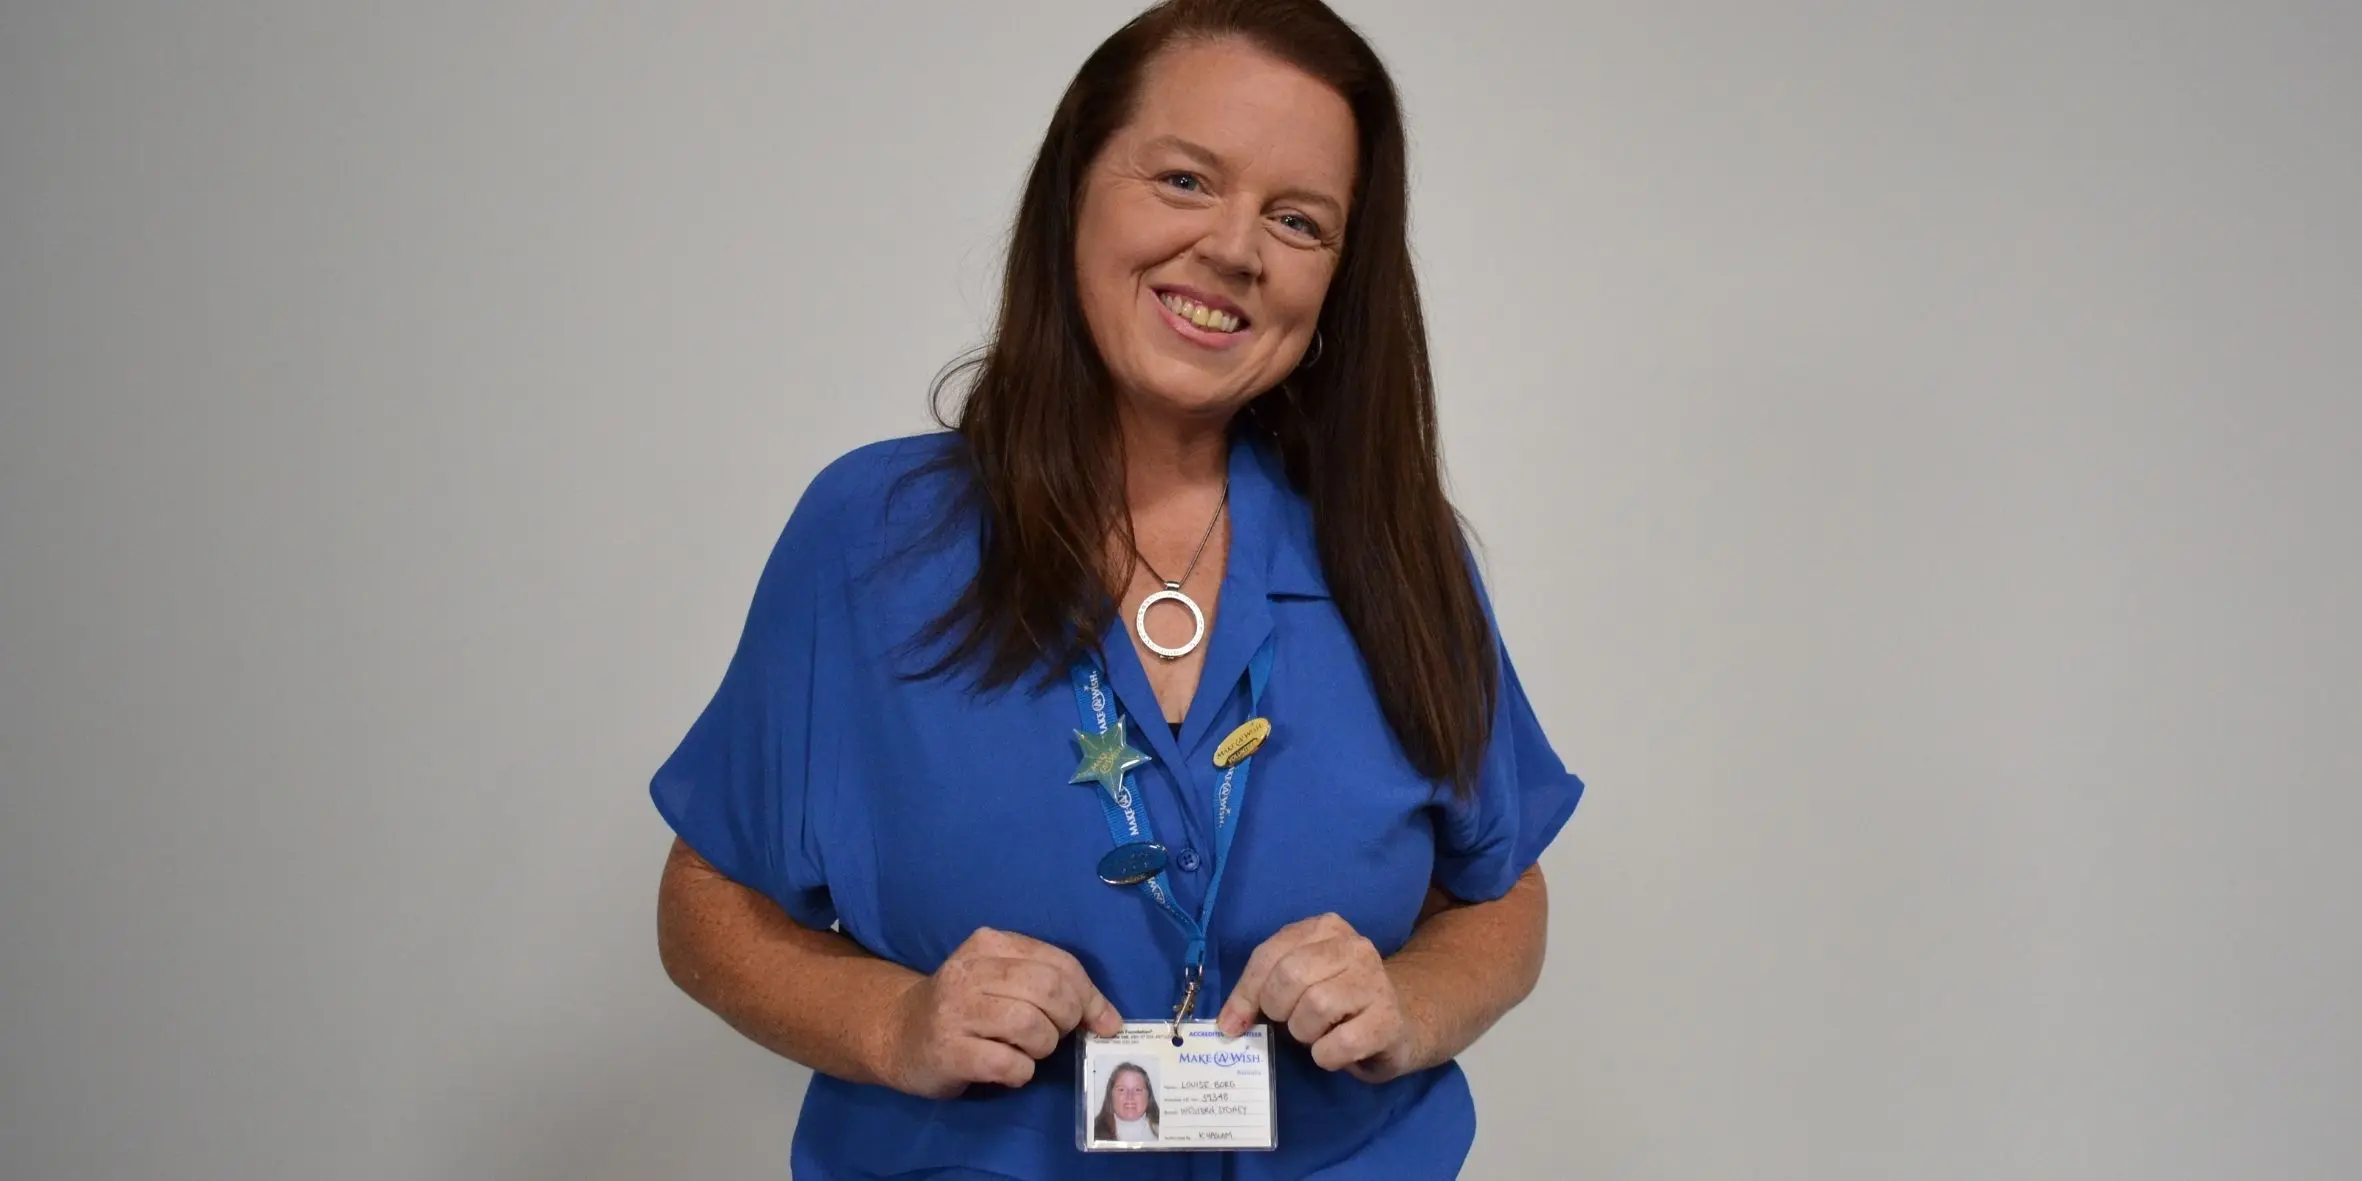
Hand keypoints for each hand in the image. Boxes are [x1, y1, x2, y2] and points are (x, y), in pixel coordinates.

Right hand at [880, 927, 1122, 1098]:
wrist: (897, 1033)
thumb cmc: (964, 1007)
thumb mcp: (1003, 980)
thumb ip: (1052, 987)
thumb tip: (1111, 1020)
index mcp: (989, 944)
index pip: (1061, 964)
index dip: (1091, 996)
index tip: (1102, 1022)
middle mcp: (970, 971)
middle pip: (1051, 991)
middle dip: (1067, 1021)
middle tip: (1055, 1036)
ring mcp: (956, 1010)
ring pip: (1032, 1025)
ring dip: (1043, 1047)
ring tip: (1027, 1052)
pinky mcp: (948, 1050)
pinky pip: (1009, 1063)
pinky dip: (1021, 1072)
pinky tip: (1008, 1069)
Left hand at [1215, 913, 1423, 1082]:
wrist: (1398, 1023)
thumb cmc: (1336, 1003)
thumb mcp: (1298, 982)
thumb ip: (1262, 990)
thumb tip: (1228, 1024)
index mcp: (1325, 928)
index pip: (1270, 954)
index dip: (1245, 993)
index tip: (1232, 1024)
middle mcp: (1354, 947)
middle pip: (1290, 975)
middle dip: (1279, 1010)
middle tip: (1289, 1024)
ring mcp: (1376, 981)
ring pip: (1316, 1006)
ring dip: (1304, 1034)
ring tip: (1317, 1034)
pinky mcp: (1389, 1020)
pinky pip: (1340, 1043)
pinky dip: (1326, 1056)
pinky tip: (1335, 1052)